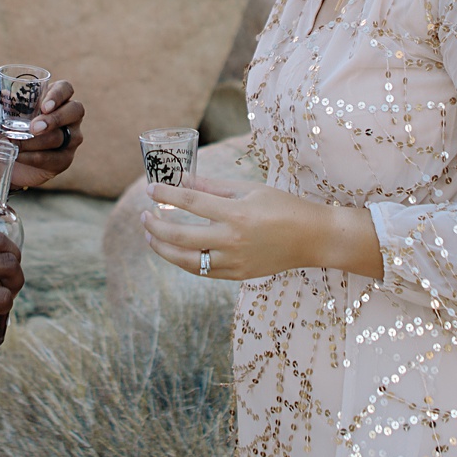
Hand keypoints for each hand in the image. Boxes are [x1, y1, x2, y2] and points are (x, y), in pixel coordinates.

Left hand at [8, 78, 83, 190]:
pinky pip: (55, 157)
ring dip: (36, 142)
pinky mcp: (65, 159)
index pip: (66, 89)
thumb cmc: (12, 131)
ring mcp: (71, 137)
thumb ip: (1, 106)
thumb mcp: (3, 118)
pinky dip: (34, 157)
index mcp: (56, 98)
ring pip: (62, 137)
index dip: (58, 95)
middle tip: (33, 128)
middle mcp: (69, 116)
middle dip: (54, 119)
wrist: (8, 160)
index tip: (44, 106)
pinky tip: (20, 156)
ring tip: (16, 144)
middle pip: (75, 111)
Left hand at [142, 175, 384, 282]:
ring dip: (164, 249)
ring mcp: (234, 261)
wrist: (312, 238)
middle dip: (155, 226)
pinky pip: (203, 271)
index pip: (190, 202)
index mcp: (236, 213)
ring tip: (152, 237)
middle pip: (180, 236)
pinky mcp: (238, 275)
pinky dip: (185, 261)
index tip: (150, 189)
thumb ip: (214, 188)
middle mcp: (232, 240)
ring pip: (186, 260)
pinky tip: (175, 251)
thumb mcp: (250, 190)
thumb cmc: (284, 207)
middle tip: (144, 217)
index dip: (165, 194)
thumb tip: (183, 181)